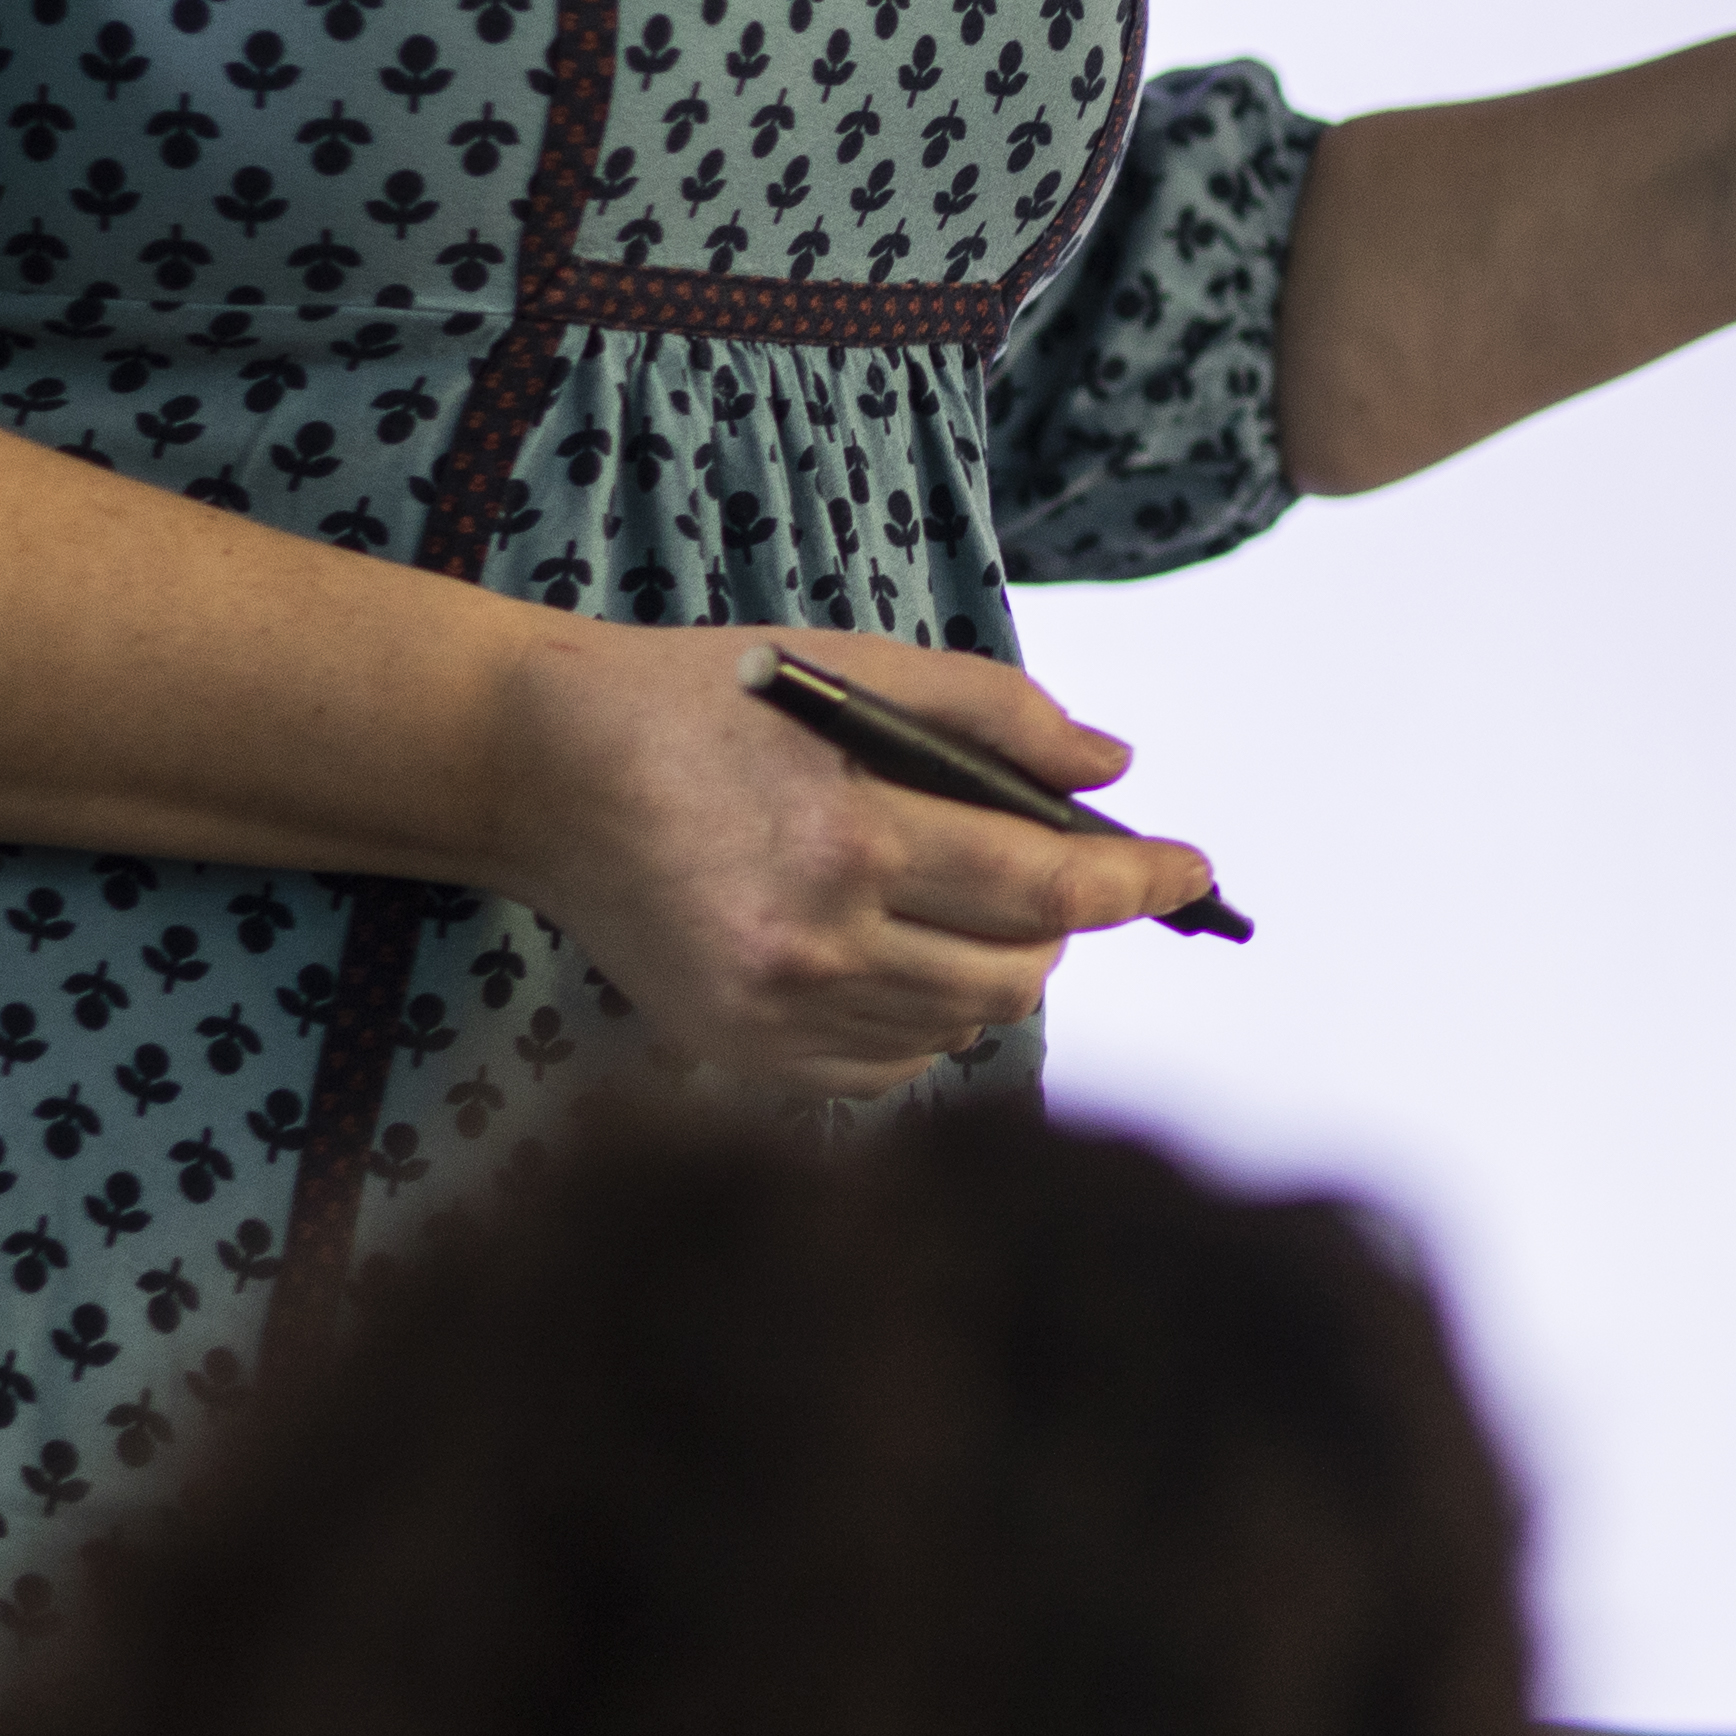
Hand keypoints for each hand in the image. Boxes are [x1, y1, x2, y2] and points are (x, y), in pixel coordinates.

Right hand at [480, 622, 1213, 1099]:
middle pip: (1017, 975)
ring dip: (994, 972)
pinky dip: (923, 1019)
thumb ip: (997, 715)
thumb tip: (1115, 770)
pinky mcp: (740, 1055)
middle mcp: (815, 944)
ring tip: (960, 907)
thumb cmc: (707, 704)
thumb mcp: (857, 668)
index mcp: (849, 837)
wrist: (542, 776)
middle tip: (1053, 876)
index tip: (1193, 871)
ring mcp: (772, 1016)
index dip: (1136, 884)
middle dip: (1063, 928)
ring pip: (960, 1025)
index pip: (1045, 890)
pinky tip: (895, 957)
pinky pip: (889, 1066)